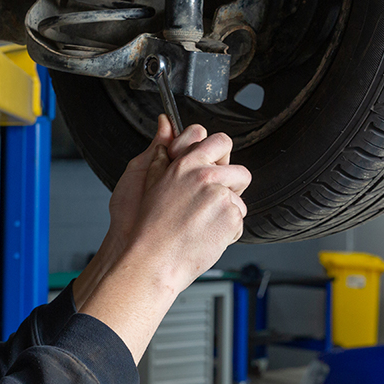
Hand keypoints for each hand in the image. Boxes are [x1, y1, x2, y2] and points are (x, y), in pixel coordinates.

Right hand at [77, 124, 249, 361]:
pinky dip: (227, 230)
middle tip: (209, 201)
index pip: (219, 141)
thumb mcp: (145, 179)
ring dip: (227, 210)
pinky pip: (239, 221)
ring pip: (240, 199)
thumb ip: (160, 150)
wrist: (149, 260)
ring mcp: (221, 197)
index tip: (213, 166)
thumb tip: (165, 123)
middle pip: (239, 171)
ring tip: (201, 223)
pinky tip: (205, 235)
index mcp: (186, 164)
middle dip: (230, 185)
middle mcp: (206, 176)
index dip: (218, 155)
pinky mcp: (231, 219)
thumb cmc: (142, 225)